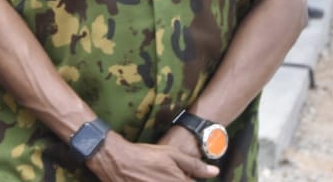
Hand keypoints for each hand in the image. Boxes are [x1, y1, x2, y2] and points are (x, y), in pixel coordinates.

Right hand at [87, 131, 217, 180]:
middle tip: (167, 174)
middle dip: (183, 180)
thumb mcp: (171, 154)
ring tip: (159, 176)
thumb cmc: (145, 156)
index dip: (194, 180)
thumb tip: (215, 172)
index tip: (189, 177)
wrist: (117, 160)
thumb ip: (194, 165)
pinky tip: (152, 180)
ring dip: (168, 181)